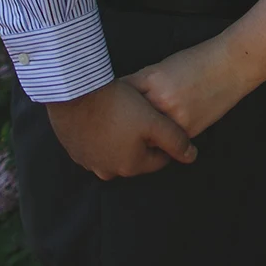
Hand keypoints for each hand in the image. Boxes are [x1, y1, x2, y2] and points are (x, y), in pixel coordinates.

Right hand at [46, 80, 196, 180]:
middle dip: (143, 140)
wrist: (75, 94)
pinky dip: (103, 136)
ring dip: (122, 138)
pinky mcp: (74, 151)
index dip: (165, 139)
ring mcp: (88, 162)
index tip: (160, 121)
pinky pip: (96, 146)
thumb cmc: (118, 106)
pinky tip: (105, 117)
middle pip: (136, 157)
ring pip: (115, 152)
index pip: (159, 159)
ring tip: (123, 115)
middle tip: (142, 116)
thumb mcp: (154, 122)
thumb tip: (192, 157)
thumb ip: (175, 141)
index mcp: (130, 166)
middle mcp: (107, 171)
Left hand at [125, 37, 250, 138]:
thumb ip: (143, 84)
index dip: (115, 102)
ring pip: (147, 134)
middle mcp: (161, 102)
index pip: (121, 97)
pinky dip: (164, 135)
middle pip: (131, 120)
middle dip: (126, 121)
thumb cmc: (200, 61)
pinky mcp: (189, 131)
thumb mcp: (164, 66)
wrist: (233, 65)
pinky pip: (167, 138)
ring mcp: (176, 119)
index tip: (109, 107)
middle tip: (121, 123)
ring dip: (143, 132)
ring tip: (143, 128)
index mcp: (152, 81)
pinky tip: (168, 126)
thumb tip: (124, 101)